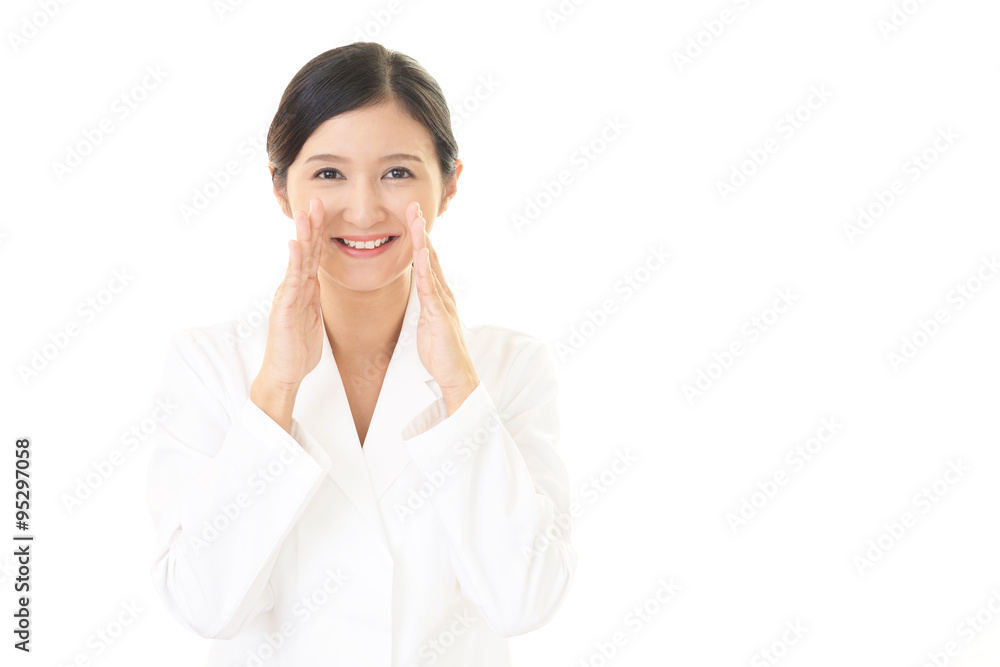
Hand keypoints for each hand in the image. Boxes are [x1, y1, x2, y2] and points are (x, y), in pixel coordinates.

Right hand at [255, 197, 325, 397]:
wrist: (286, 373)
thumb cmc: (298, 346)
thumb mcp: (312, 314)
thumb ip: (313, 294)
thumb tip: (316, 277)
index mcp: (304, 288)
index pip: (313, 254)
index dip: (319, 232)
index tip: (325, 210)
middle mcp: (294, 287)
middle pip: (304, 251)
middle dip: (311, 226)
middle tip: (316, 201)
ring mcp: (287, 296)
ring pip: (297, 261)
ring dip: (302, 236)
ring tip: (305, 215)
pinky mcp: (284, 309)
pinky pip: (290, 283)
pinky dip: (293, 263)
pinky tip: (295, 246)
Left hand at [407, 201, 479, 413]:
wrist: (456, 375)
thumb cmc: (441, 353)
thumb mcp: (428, 323)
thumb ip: (425, 305)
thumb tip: (420, 292)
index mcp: (438, 295)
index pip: (428, 261)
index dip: (419, 238)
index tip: (411, 217)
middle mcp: (443, 294)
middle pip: (431, 256)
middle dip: (421, 231)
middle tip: (413, 206)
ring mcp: (443, 303)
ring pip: (431, 266)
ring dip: (422, 242)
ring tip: (415, 221)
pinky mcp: (440, 315)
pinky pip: (430, 288)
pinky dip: (425, 270)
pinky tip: (420, 254)